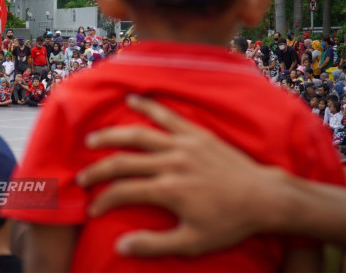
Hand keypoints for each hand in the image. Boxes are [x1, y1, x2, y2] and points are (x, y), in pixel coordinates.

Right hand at [77, 96, 285, 256]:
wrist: (263, 197)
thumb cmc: (228, 222)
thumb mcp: (192, 242)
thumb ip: (154, 244)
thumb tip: (119, 245)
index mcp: (168, 190)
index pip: (123, 192)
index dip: (102, 201)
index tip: (93, 209)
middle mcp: (171, 163)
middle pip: (123, 161)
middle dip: (97, 170)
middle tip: (81, 177)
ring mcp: (183, 145)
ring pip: (139, 135)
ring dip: (112, 135)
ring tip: (92, 138)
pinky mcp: (196, 134)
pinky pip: (168, 115)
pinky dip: (148, 107)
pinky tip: (132, 100)